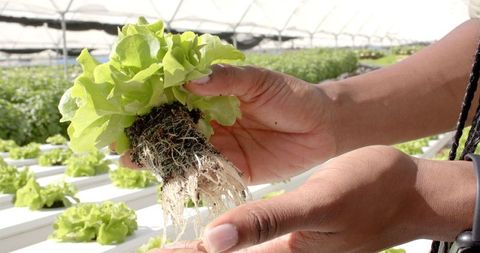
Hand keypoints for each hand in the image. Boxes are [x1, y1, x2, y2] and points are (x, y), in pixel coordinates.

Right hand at [121, 64, 336, 183]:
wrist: (323, 127)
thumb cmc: (292, 95)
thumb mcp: (259, 81)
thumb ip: (228, 79)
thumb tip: (192, 78)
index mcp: (213, 97)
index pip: (175, 99)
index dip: (150, 104)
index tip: (124, 109)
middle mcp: (211, 123)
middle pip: (172, 129)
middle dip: (146, 135)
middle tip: (117, 143)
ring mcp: (221, 147)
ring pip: (184, 153)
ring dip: (159, 158)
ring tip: (131, 160)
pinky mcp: (234, 169)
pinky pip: (207, 175)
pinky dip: (188, 179)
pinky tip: (167, 180)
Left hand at [149, 146, 474, 252]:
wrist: (406, 188)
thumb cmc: (370, 192)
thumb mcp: (318, 203)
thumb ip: (266, 223)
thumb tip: (214, 241)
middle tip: (154, 250)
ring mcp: (287, 250)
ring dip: (202, 248)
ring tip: (169, 243)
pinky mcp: (291, 236)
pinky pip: (250, 239)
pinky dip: (225, 235)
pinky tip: (212, 229)